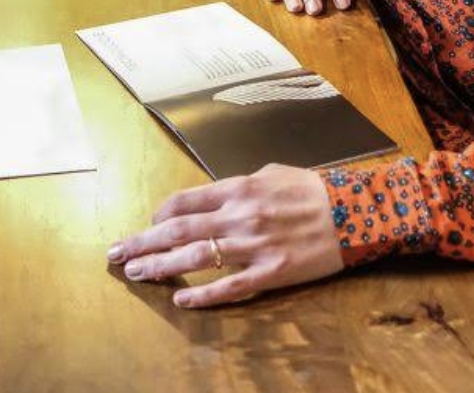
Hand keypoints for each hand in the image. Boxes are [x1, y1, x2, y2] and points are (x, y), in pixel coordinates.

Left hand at [107, 164, 344, 308]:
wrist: (358, 211)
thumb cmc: (314, 189)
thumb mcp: (270, 174)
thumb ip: (238, 187)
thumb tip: (212, 199)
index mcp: (238, 188)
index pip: (184, 201)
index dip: (159, 214)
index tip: (148, 224)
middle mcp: (240, 215)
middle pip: (178, 230)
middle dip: (142, 241)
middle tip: (115, 253)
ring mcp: (254, 245)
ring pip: (196, 257)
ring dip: (161, 266)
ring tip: (135, 273)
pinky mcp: (272, 271)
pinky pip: (230, 286)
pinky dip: (203, 293)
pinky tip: (181, 299)